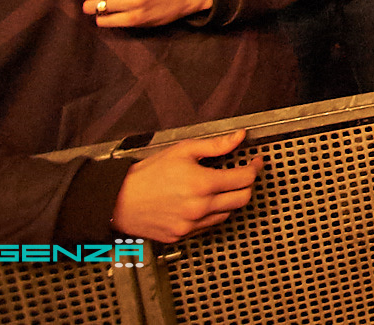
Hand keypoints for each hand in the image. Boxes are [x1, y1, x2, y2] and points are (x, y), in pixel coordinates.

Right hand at [111, 130, 262, 242]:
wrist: (118, 201)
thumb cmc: (145, 176)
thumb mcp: (182, 151)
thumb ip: (215, 145)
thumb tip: (238, 138)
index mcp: (201, 184)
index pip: (244, 179)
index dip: (254, 168)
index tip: (255, 162)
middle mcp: (199, 208)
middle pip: (243, 199)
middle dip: (248, 185)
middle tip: (244, 174)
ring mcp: (191, 225)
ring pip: (228, 213)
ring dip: (231, 200)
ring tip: (221, 187)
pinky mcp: (183, 236)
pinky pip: (209, 225)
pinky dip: (213, 213)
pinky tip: (205, 202)